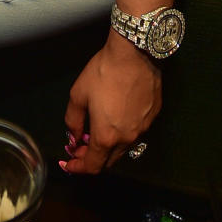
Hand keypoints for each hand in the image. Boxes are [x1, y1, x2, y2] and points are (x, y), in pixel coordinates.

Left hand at [61, 34, 161, 174]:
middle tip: (80, 145)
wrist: (134, 54)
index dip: (78, 168)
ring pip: (123, 149)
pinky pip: (135, 134)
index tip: (69, 163)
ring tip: (97, 130)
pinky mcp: (152, 118)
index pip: (92, 166)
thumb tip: (73, 137)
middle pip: (108, 161)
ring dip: (108, 147)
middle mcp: (127, 139)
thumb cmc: (104, 72)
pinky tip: (116, 118)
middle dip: (92, 158)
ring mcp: (142, 130)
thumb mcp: (78, 94)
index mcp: (106, 136)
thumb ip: (72, 120)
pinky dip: (122, 134)